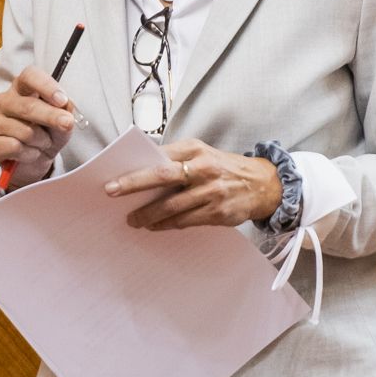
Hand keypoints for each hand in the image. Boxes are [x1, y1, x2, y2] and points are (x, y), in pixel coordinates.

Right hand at [0, 66, 76, 188]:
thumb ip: (66, 110)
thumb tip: (65, 105)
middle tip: (67, 124)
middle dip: (51, 117)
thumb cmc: (48, 133)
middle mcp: (3, 100)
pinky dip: (29, 154)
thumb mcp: (63, 120)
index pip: (30, 77)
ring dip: (42, 142)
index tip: (62, 100)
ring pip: (25, 131)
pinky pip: (14, 147)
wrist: (34, 160)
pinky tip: (28, 153)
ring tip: (42, 143)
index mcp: (22, 87)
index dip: (47, 87)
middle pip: (28, 106)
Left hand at [104, 138, 282, 230]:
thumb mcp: (203, 154)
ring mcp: (211, 191)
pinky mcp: (217, 212)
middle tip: (112, 193)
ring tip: (133, 220)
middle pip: (162, 175)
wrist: (263, 184)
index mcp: (195, 149)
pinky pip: (184, 221)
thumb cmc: (224, 167)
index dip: (136, 169)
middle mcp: (203, 168)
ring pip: (171, 206)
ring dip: (148, 214)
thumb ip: (176, 159)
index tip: (113, 178)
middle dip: (134, 185)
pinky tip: (155, 226)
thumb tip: (141, 168)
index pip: (160, 157)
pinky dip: (166, 225)